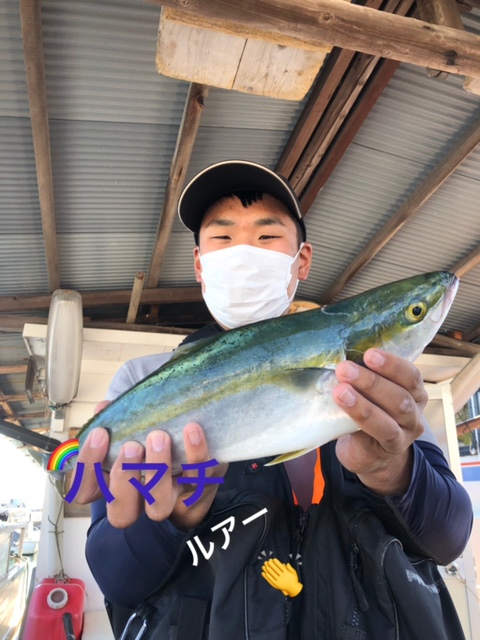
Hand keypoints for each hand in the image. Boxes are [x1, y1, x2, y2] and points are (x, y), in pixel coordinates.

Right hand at [73, 404, 226, 528]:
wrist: (199, 458)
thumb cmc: (155, 443)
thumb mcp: (134, 430)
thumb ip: (117, 420)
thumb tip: (104, 407)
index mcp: (114, 486)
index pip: (86, 492)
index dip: (89, 467)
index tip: (101, 434)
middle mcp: (139, 501)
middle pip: (121, 514)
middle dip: (123, 479)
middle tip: (132, 447)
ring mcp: (169, 499)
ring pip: (158, 506)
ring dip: (157, 471)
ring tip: (159, 437)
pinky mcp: (199, 488)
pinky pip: (198, 479)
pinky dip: (195, 455)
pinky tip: (191, 430)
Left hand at [261, 558, 302, 596]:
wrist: (292, 589)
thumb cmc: (293, 579)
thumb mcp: (294, 573)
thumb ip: (290, 568)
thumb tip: (286, 563)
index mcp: (286, 573)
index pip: (280, 566)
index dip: (277, 562)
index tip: (273, 559)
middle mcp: (282, 577)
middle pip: (275, 570)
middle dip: (271, 565)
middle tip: (267, 561)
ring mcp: (279, 581)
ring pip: (272, 574)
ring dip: (267, 570)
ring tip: (264, 566)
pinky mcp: (276, 585)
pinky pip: (271, 580)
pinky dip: (267, 576)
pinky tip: (264, 573)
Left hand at [333, 348, 427, 495]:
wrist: (368, 452)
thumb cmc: (368, 412)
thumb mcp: (371, 393)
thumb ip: (364, 377)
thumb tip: (341, 357)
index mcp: (413, 390)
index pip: (410, 375)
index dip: (392, 364)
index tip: (369, 353)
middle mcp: (415, 410)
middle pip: (401, 394)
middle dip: (372, 380)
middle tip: (344, 369)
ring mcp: (407, 432)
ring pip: (394, 413)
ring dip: (365, 401)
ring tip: (340, 390)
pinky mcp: (393, 447)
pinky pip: (383, 432)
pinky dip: (363, 418)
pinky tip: (345, 408)